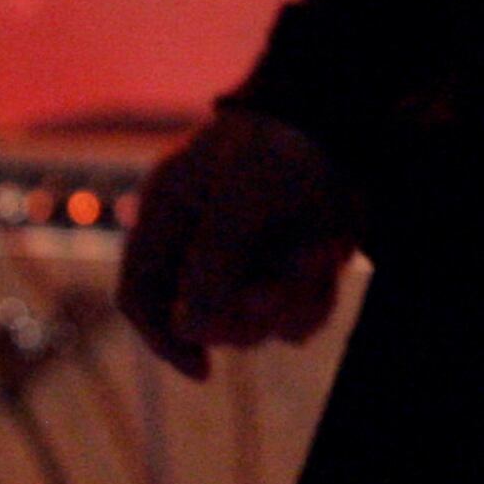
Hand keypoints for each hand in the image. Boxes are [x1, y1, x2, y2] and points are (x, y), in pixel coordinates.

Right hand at [117, 108, 360, 381]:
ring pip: (255, 325)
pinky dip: (316, 295)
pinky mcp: (289, 266)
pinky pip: (295, 315)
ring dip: (291, 301)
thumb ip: (212, 260)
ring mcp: (246, 259)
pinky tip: (333, 254)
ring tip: (321, 253)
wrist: (344, 115)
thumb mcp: (241, 195)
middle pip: (202, 322)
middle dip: (248, 312)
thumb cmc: (282, 143)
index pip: (140, 297)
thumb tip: (189, 329)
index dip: (161, 339)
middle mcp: (199, 245)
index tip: (202, 368)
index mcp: (166, 217)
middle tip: (289, 278)